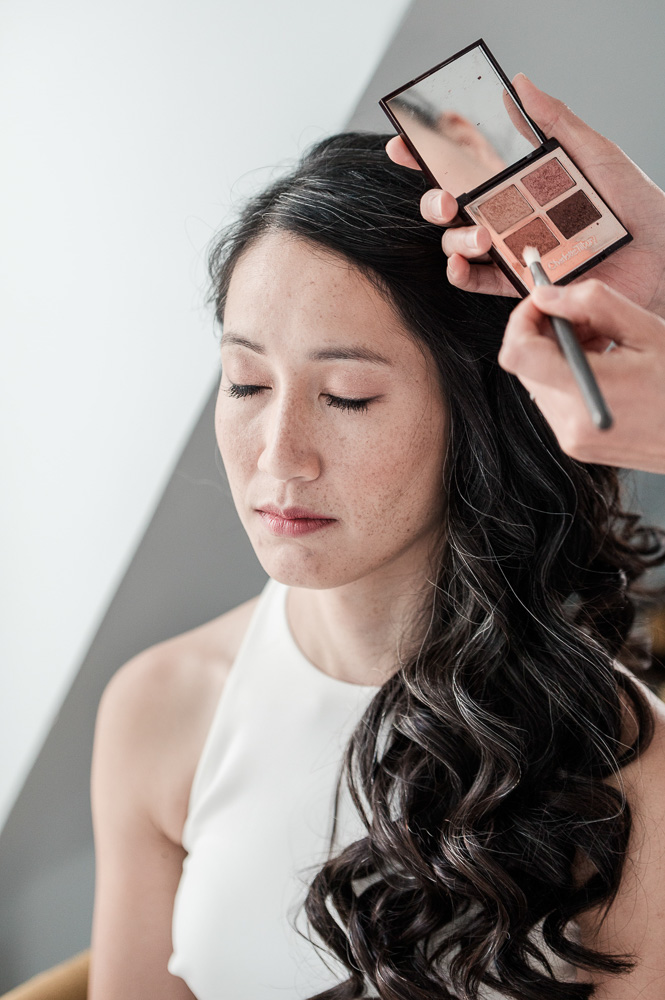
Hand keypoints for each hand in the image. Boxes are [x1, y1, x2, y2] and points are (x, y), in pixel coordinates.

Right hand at [386, 75, 664, 317]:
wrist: (659, 252)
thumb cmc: (634, 202)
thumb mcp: (593, 152)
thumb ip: (554, 122)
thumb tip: (520, 84)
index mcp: (516, 182)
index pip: (462, 166)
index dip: (426, 156)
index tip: (403, 145)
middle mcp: (505, 216)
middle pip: (447, 208)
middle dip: (432, 201)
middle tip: (446, 198)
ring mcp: (509, 250)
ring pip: (457, 244)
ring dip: (455, 239)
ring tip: (480, 235)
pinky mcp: (519, 283)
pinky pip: (478, 283)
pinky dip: (462, 274)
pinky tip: (464, 264)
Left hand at [498, 279, 664, 472]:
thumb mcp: (646, 331)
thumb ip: (592, 305)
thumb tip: (546, 295)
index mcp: (584, 392)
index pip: (517, 352)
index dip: (522, 319)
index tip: (545, 302)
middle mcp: (569, 422)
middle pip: (526, 364)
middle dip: (547, 332)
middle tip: (589, 319)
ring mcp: (571, 438)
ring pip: (538, 380)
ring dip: (560, 354)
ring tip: (606, 343)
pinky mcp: (577, 444)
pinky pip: (555, 400)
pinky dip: (569, 376)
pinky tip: (606, 366)